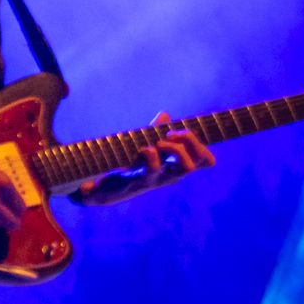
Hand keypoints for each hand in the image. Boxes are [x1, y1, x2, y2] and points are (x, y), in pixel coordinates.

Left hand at [77, 111, 214, 206]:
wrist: (99, 189)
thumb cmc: (123, 166)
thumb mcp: (142, 145)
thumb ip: (154, 131)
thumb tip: (165, 115)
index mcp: (173, 167)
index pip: (204, 161)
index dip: (201, 146)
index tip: (181, 132)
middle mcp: (168, 176)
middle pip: (196, 163)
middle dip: (190, 142)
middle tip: (170, 134)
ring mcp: (155, 179)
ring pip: (183, 169)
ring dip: (175, 150)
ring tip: (158, 143)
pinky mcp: (136, 181)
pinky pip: (152, 169)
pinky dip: (151, 155)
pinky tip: (144, 149)